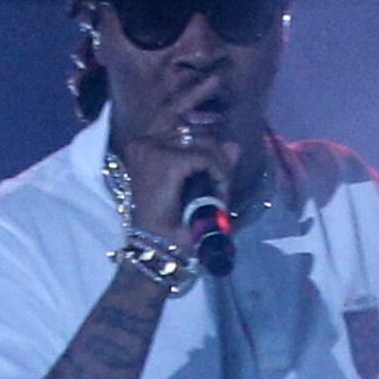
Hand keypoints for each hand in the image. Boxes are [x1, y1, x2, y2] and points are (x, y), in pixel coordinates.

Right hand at [112, 125, 234, 239]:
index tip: (220, 166)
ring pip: (205, 143)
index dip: (208, 143)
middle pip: (196, 133)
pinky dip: (221, 177)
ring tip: (221, 194)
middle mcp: (145, 143)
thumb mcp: (191, 187)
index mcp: (144, 147)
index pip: (184, 129)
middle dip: (217, 157)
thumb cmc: (167, 223)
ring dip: (220, 168)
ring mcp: (155, 151)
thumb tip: (234, 145)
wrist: (155, 248)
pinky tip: (220, 197)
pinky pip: (208, 159)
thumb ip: (213, 163)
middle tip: (223, 186)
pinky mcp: (169, 163)